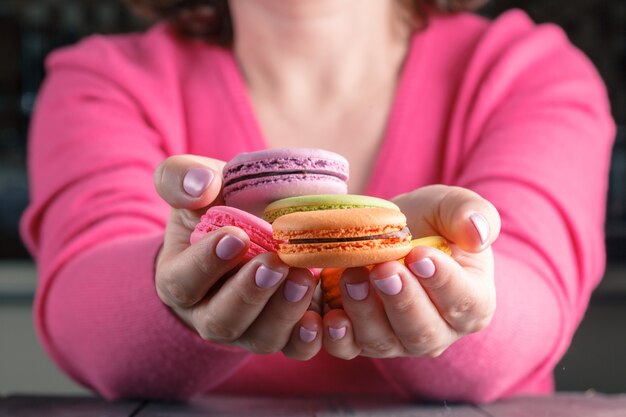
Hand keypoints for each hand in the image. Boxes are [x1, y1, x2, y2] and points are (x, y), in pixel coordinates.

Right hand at [153, 155, 321, 358]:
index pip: (184, 281)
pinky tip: (322, 318)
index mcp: (181, 279)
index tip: (234, 237)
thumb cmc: (216, 210)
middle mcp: (210, 314)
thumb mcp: (195, 189)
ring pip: (260, 338)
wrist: (245, 234)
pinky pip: (294, 349)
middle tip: (274, 263)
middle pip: (222, 321)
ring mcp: (248, 330)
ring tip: (303, 278)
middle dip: (249, 294)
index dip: (206, 264)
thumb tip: (201, 184)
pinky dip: (308, 338)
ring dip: (283, 312)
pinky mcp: (284, 334)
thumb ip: (184, 178)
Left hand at [321, 185, 499, 358]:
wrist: (390, 235)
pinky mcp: (361, 341)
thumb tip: (478, 233)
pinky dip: (336, 337)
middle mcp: (437, 331)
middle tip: (383, 270)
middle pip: (422, 331)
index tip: (419, 256)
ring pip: (383, 341)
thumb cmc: (429, 222)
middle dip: (401, 300)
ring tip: (351, 277)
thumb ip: (470, 213)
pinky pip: (347, 349)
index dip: (442, 281)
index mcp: (472, 301)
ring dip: (364, 312)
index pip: (464, 301)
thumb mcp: (450, 206)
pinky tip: (328, 316)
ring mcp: (397, 341)